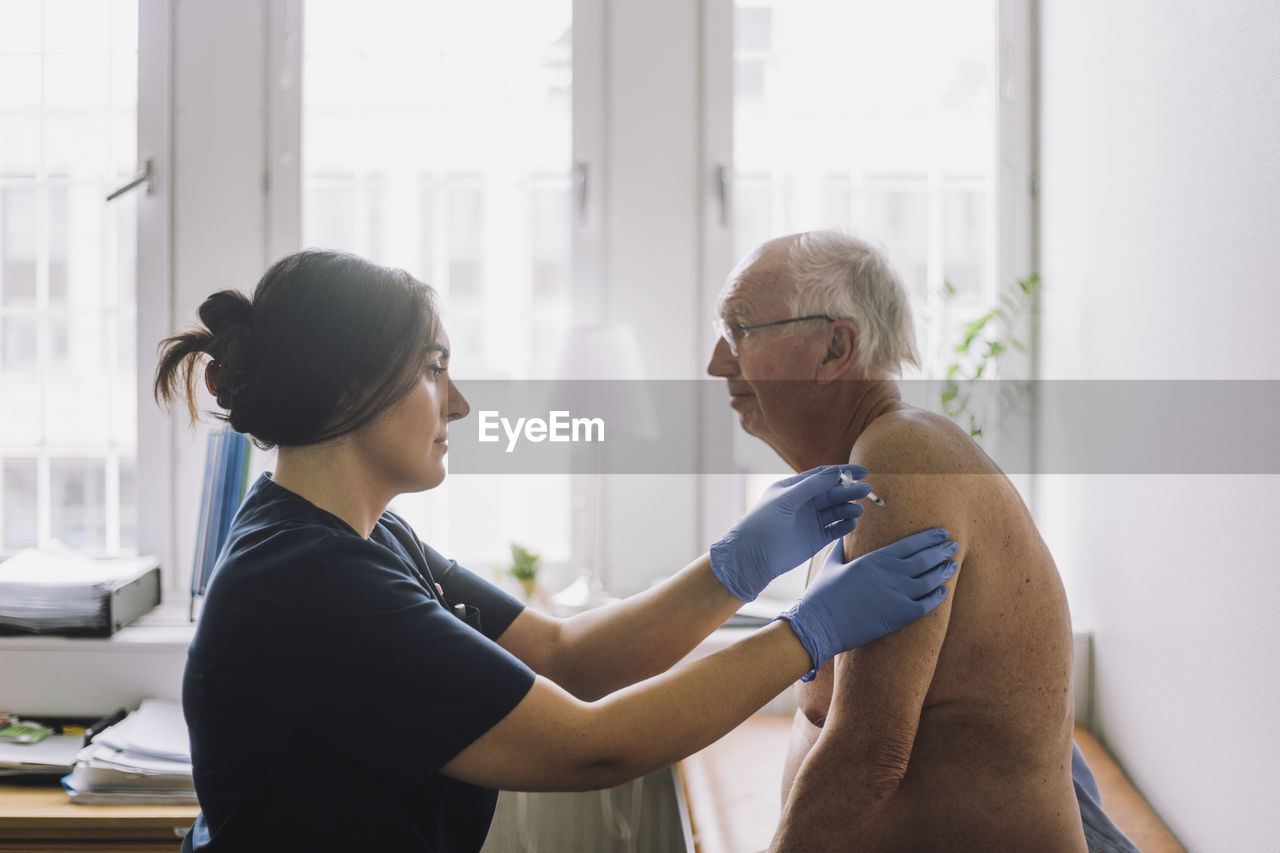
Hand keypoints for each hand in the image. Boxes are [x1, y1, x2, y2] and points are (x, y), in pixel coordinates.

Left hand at [709, 465, 870, 602]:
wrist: (752, 557)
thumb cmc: (762, 523)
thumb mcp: (786, 499)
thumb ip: (811, 486)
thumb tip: (837, 472)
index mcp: (794, 488)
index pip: (823, 475)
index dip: (843, 472)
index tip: (862, 471)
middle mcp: (804, 503)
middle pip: (832, 492)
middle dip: (849, 491)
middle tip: (866, 490)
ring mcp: (810, 521)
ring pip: (836, 510)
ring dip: (849, 508)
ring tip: (858, 509)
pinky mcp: (815, 539)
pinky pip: (835, 529)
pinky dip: (845, 526)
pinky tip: (852, 523)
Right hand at [778, 528, 958, 680]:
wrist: (820, 624)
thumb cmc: (822, 595)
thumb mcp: (831, 564)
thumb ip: (840, 548)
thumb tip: (841, 535)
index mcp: (875, 559)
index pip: (910, 544)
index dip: (929, 538)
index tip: (942, 533)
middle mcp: (890, 574)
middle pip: (925, 559)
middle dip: (941, 551)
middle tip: (953, 547)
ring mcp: (897, 595)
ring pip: (930, 580)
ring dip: (943, 572)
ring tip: (953, 566)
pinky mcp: (899, 616)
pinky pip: (926, 605)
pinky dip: (937, 597)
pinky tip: (943, 591)